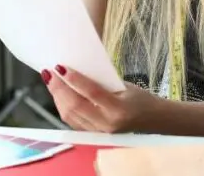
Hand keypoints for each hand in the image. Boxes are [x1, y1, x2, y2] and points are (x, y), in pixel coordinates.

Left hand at [42, 65, 162, 133]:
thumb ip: (102, 82)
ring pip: (70, 115)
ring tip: (51, 81)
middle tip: (49, 72)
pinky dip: (63, 107)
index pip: (91, 92)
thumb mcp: (125, 86)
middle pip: (75, 106)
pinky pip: (73, 121)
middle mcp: (107, 123)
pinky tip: (59, 96)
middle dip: (59, 88)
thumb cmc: (141, 99)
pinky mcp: (94, 135)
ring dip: (57, 97)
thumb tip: (77, 70)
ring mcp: (100, 132)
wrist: (154, 121)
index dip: (74, 79)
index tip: (60, 67)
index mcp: (118, 108)